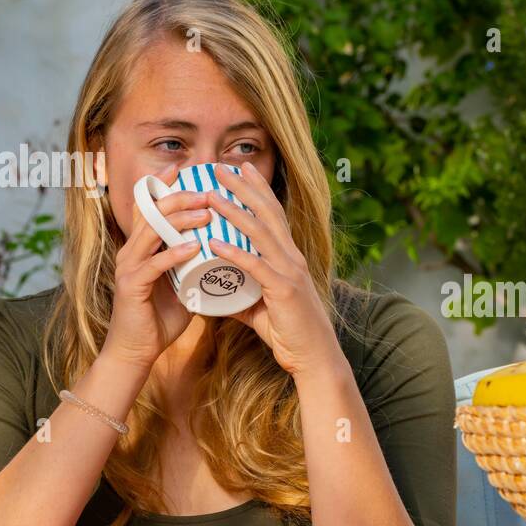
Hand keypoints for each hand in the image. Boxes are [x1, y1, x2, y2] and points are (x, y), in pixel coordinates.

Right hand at [103, 163, 213, 370]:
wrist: (137, 352)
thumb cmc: (161, 318)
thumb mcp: (181, 284)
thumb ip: (194, 265)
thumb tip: (221, 250)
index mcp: (142, 247)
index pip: (150, 207)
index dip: (164, 186)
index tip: (186, 169)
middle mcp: (132, 251)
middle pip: (151, 211)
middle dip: (179, 197)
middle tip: (207, 191)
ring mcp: (129, 267)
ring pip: (152, 232)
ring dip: (179, 220)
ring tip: (206, 212)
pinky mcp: (132, 287)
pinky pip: (154, 265)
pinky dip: (174, 254)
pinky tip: (193, 247)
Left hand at [203, 162, 344, 378]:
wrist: (314, 357)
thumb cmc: (290, 333)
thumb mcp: (260, 308)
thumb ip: (238, 295)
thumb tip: (211, 291)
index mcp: (289, 258)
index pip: (273, 214)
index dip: (257, 189)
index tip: (239, 169)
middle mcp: (292, 258)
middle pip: (267, 214)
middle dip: (243, 188)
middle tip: (220, 168)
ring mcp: (290, 272)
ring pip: (261, 234)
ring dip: (235, 213)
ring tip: (211, 197)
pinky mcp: (284, 290)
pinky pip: (256, 267)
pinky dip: (234, 254)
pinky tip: (215, 244)